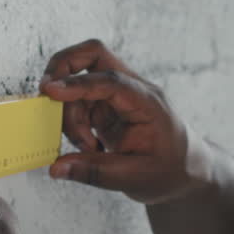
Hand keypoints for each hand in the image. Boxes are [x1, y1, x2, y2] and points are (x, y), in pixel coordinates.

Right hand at [40, 39, 205, 204]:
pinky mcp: (107, 106)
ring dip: (70, 112)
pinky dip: (74, 120)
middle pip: (93, 55)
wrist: (185, 171)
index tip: (50, 90)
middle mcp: (133, 90)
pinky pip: (79, 101)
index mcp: (147, 101)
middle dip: (64, 68)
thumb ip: (94, 171)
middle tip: (48, 96)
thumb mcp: (135, 179)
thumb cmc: (170, 171)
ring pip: (80, 82)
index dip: (78, 84)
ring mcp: (119, 95)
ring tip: (87, 147)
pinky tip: (88, 145)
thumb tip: (57, 168)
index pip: (110, 80)